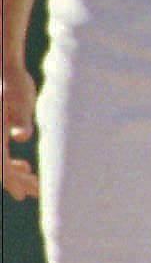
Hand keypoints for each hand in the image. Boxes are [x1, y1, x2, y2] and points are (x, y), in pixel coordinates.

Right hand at [2, 55, 36, 200]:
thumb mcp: (20, 100)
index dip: (12, 182)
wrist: (4, 67)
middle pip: (0, 167)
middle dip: (16, 182)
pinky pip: (0, 153)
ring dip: (15, 174)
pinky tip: (24, 166)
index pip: (0, 165)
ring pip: (0, 161)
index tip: (24, 195)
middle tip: (35, 192)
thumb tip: (21, 137)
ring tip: (34, 182)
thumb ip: (21, 120)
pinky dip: (11, 162)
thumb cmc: (14, 82)